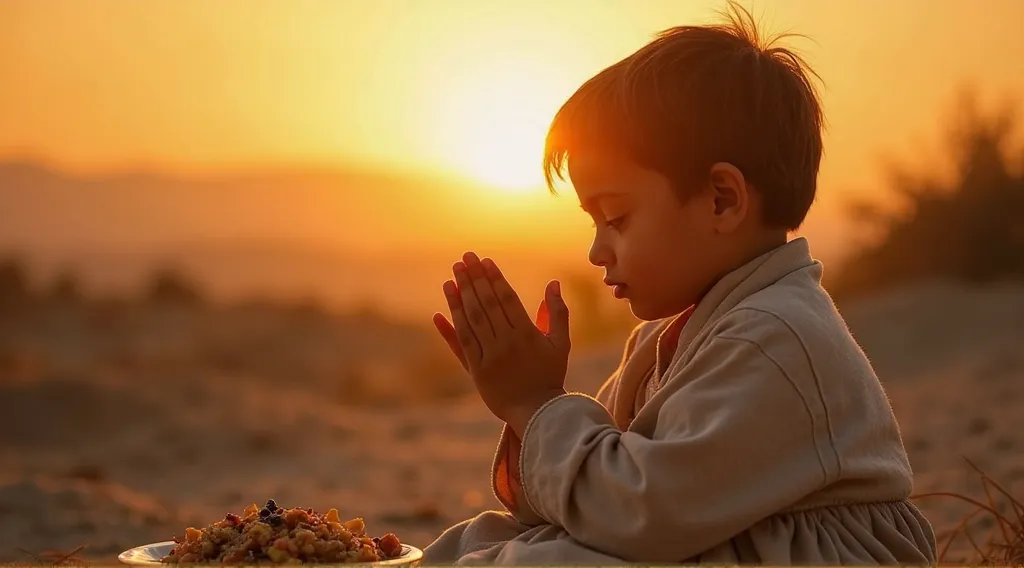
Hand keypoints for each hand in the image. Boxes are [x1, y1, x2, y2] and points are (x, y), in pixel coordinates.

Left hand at [433, 252, 569, 435]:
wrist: (537, 413)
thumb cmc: (550, 375)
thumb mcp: (560, 344)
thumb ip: (557, 312)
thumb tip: (553, 283)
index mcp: (527, 334)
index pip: (507, 299)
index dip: (494, 278)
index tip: (484, 261)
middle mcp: (507, 343)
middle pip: (486, 304)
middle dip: (474, 279)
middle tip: (464, 258)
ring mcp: (490, 357)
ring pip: (472, 321)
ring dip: (460, 296)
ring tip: (453, 276)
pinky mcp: (477, 371)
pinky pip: (461, 345)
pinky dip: (450, 327)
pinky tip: (440, 310)